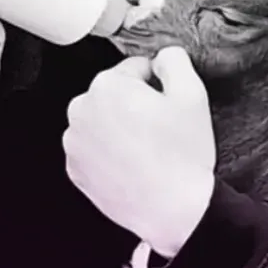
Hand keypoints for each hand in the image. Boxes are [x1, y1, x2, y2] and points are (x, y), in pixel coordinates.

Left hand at [63, 47, 216, 257]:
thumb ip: (174, 61)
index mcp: (108, 85)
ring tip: (147, 150)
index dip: (158, 85)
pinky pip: (94, 148)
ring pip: (102, 120)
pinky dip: (110, 152)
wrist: (173, 210)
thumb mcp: (192, 95)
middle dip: (135, 105)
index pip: (136, 68)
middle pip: (114, 94)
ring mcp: (74, 142)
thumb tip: (161, 57)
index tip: (169, 106)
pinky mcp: (75, 169)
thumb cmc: (182, 154)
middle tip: (160, 130)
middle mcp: (81, 110)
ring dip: (121, 128)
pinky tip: (133, 165)